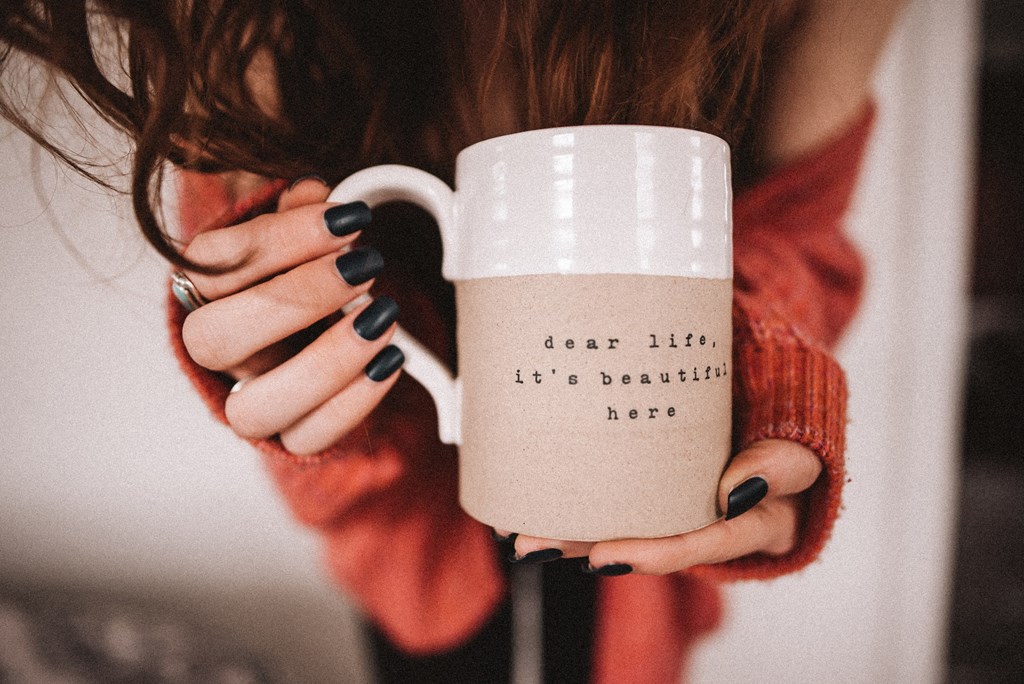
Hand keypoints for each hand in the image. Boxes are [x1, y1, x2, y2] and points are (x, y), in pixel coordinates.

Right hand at [179, 177, 403, 454]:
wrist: (311, 346)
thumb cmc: (297, 281)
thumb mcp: (296, 242)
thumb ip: (298, 216)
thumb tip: (311, 190)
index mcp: (203, 292)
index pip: (211, 265)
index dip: (279, 238)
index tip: (348, 219)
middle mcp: (215, 353)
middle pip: (215, 340)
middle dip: (297, 298)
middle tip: (365, 265)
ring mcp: (247, 401)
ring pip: (255, 408)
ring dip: (325, 362)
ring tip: (383, 317)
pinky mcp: (288, 437)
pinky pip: (309, 438)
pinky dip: (354, 402)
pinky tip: (391, 360)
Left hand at [500, 439, 821, 574]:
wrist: (783, 385)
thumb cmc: (794, 416)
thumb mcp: (804, 439)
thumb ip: (781, 464)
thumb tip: (737, 490)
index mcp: (756, 523)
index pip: (702, 544)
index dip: (653, 554)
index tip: (602, 557)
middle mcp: (714, 520)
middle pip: (648, 541)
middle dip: (587, 548)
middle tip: (535, 544)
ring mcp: (684, 498)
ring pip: (624, 520)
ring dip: (571, 528)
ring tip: (518, 529)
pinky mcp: (660, 473)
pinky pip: (620, 490)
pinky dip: (581, 494)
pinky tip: (538, 494)